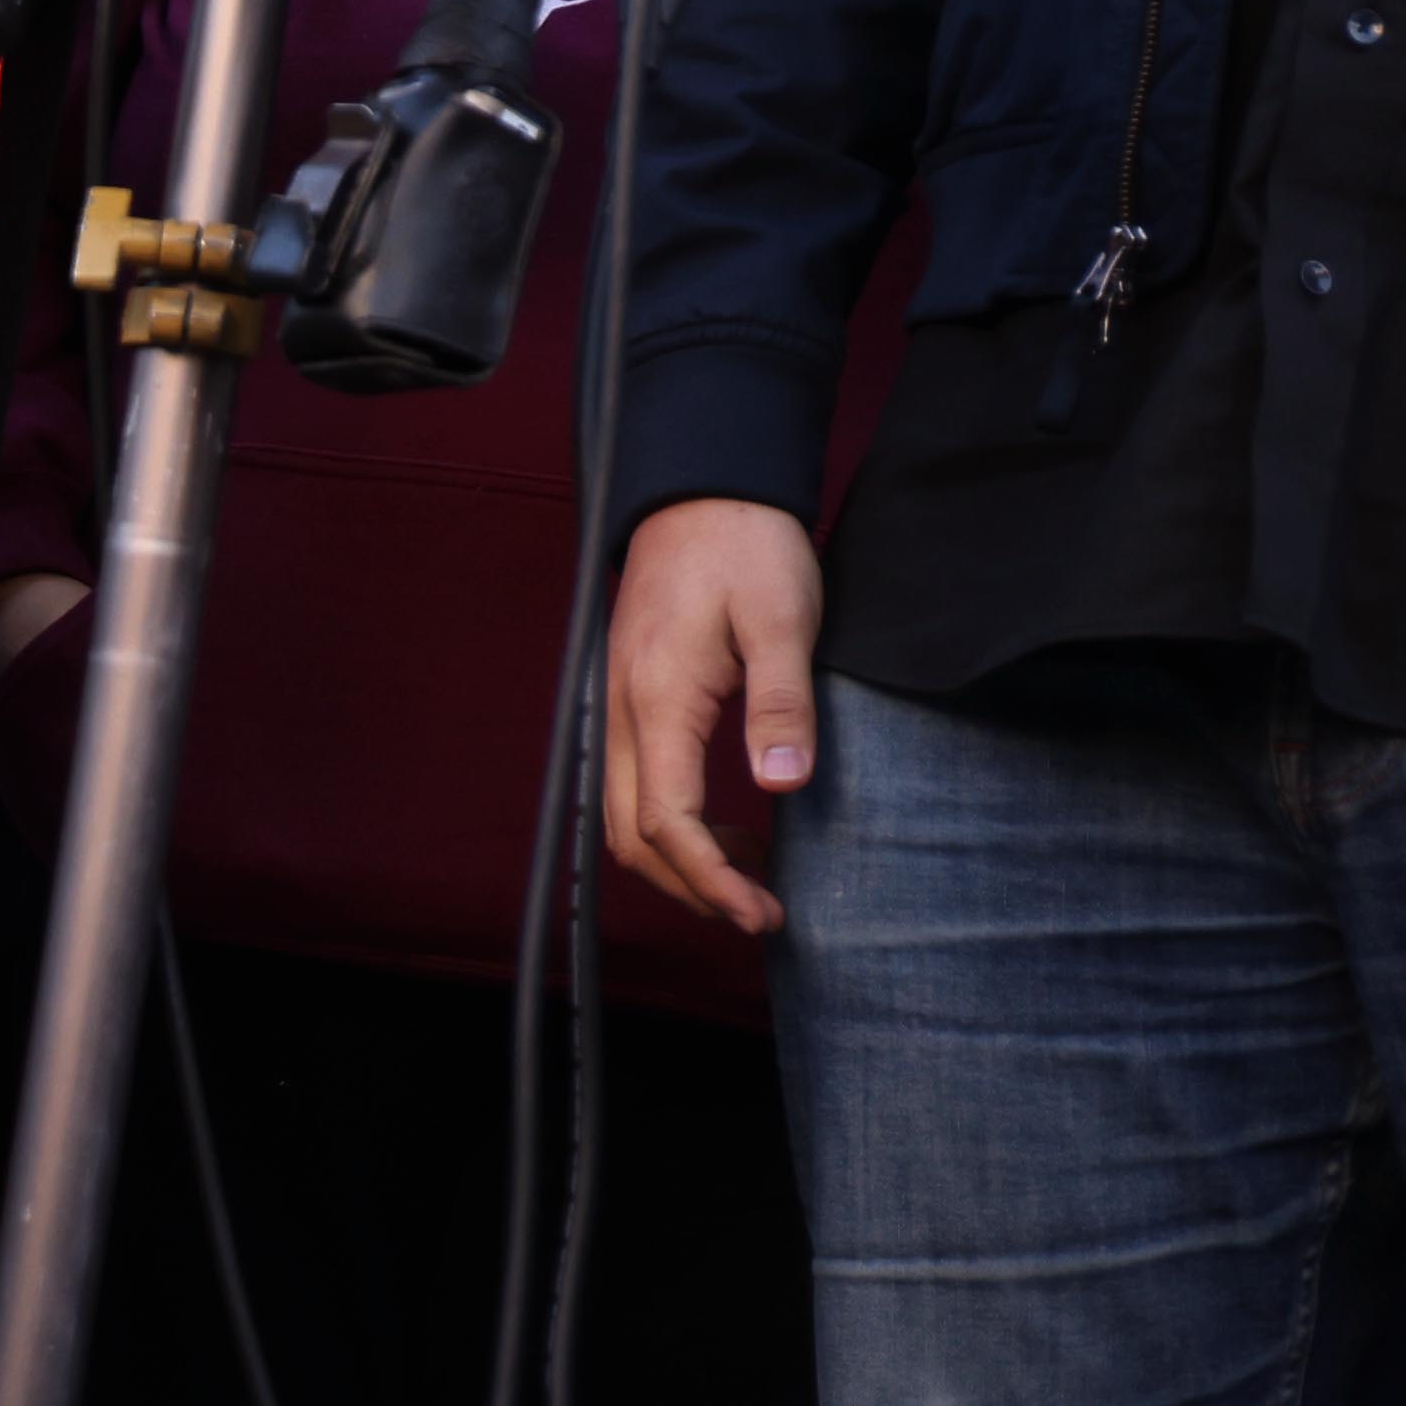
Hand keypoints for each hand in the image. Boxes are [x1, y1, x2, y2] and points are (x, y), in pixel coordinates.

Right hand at [601, 498, 824, 937]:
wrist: (703, 492)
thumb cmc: (746, 547)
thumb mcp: (781, 619)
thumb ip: (780, 706)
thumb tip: (783, 788)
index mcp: (658, 700)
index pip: (668, 822)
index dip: (710, 881)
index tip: (760, 913)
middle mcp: (624, 714)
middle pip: (633, 837)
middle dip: (692, 889)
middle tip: (761, 914)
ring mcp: (622, 709)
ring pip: (629, 818)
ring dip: (684, 862)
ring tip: (754, 878)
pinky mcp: (634, 702)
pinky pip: (640, 787)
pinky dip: (679, 827)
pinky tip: (735, 825)